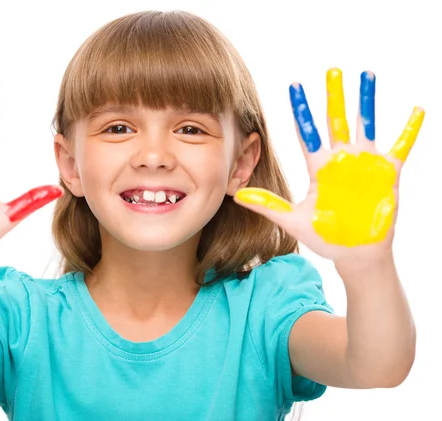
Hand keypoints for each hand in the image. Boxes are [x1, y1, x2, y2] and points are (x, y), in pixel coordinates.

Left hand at [234, 68, 423, 263]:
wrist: (354, 253)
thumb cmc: (325, 237)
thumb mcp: (293, 221)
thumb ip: (268, 206)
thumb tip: (236, 196)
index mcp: (318, 167)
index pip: (307, 132)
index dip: (301, 110)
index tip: (294, 86)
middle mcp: (341, 160)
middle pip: (336, 120)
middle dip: (333, 96)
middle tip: (331, 70)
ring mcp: (365, 164)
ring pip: (366, 124)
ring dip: (366, 101)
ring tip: (366, 75)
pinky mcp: (387, 173)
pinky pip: (401, 146)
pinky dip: (409, 129)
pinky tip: (417, 109)